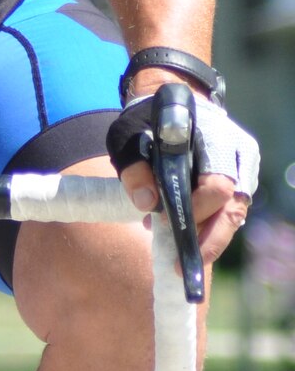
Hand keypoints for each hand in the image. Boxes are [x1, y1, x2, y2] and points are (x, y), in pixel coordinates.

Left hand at [109, 89, 257, 262]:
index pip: (219, 183)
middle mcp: (238, 155)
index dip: (197, 209)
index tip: (167, 222)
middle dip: (209, 238)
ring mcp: (243, 169)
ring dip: (208, 239)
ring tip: (178, 258)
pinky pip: (229, 213)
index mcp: (215, 138)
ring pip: (235, 215)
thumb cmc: (146, 121)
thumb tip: (147, 204)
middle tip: (181, 263)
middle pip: (235, 206)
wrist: (170, 106)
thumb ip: (133, 167)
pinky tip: (181, 239)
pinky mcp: (240, 182)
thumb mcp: (127, 136)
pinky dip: (207, 230)